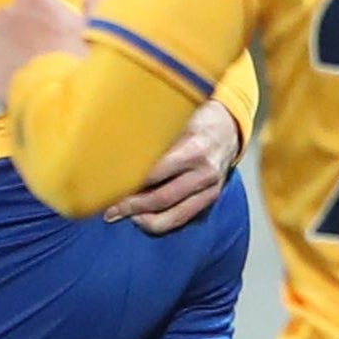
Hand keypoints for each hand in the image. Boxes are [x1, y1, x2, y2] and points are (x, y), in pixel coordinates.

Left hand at [0, 0, 89, 117]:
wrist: (60, 94)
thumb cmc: (82, 56)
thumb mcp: (99, 28)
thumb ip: (95, 4)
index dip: (41, 12)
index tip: (52, 28)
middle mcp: (6, 11)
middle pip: (11, 18)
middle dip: (23, 32)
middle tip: (41, 54)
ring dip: (9, 52)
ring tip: (27, 74)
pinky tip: (13, 87)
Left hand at [106, 101, 239, 235]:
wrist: (229, 127)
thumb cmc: (197, 118)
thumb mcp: (177, 117)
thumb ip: (152, 133)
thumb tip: (114, 144)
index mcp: (194, 149)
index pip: (156, 172)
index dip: (130, 182)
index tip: (108, 186)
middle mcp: (204, 172)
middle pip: (162, 198)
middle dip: (132, 206)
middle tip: (109, 209)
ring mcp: (210, 188)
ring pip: (174, 215)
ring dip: (145, 220)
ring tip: (123, 216)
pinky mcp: (211, 198)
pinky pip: (185, 217)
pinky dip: (163, 221)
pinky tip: (143, 217)